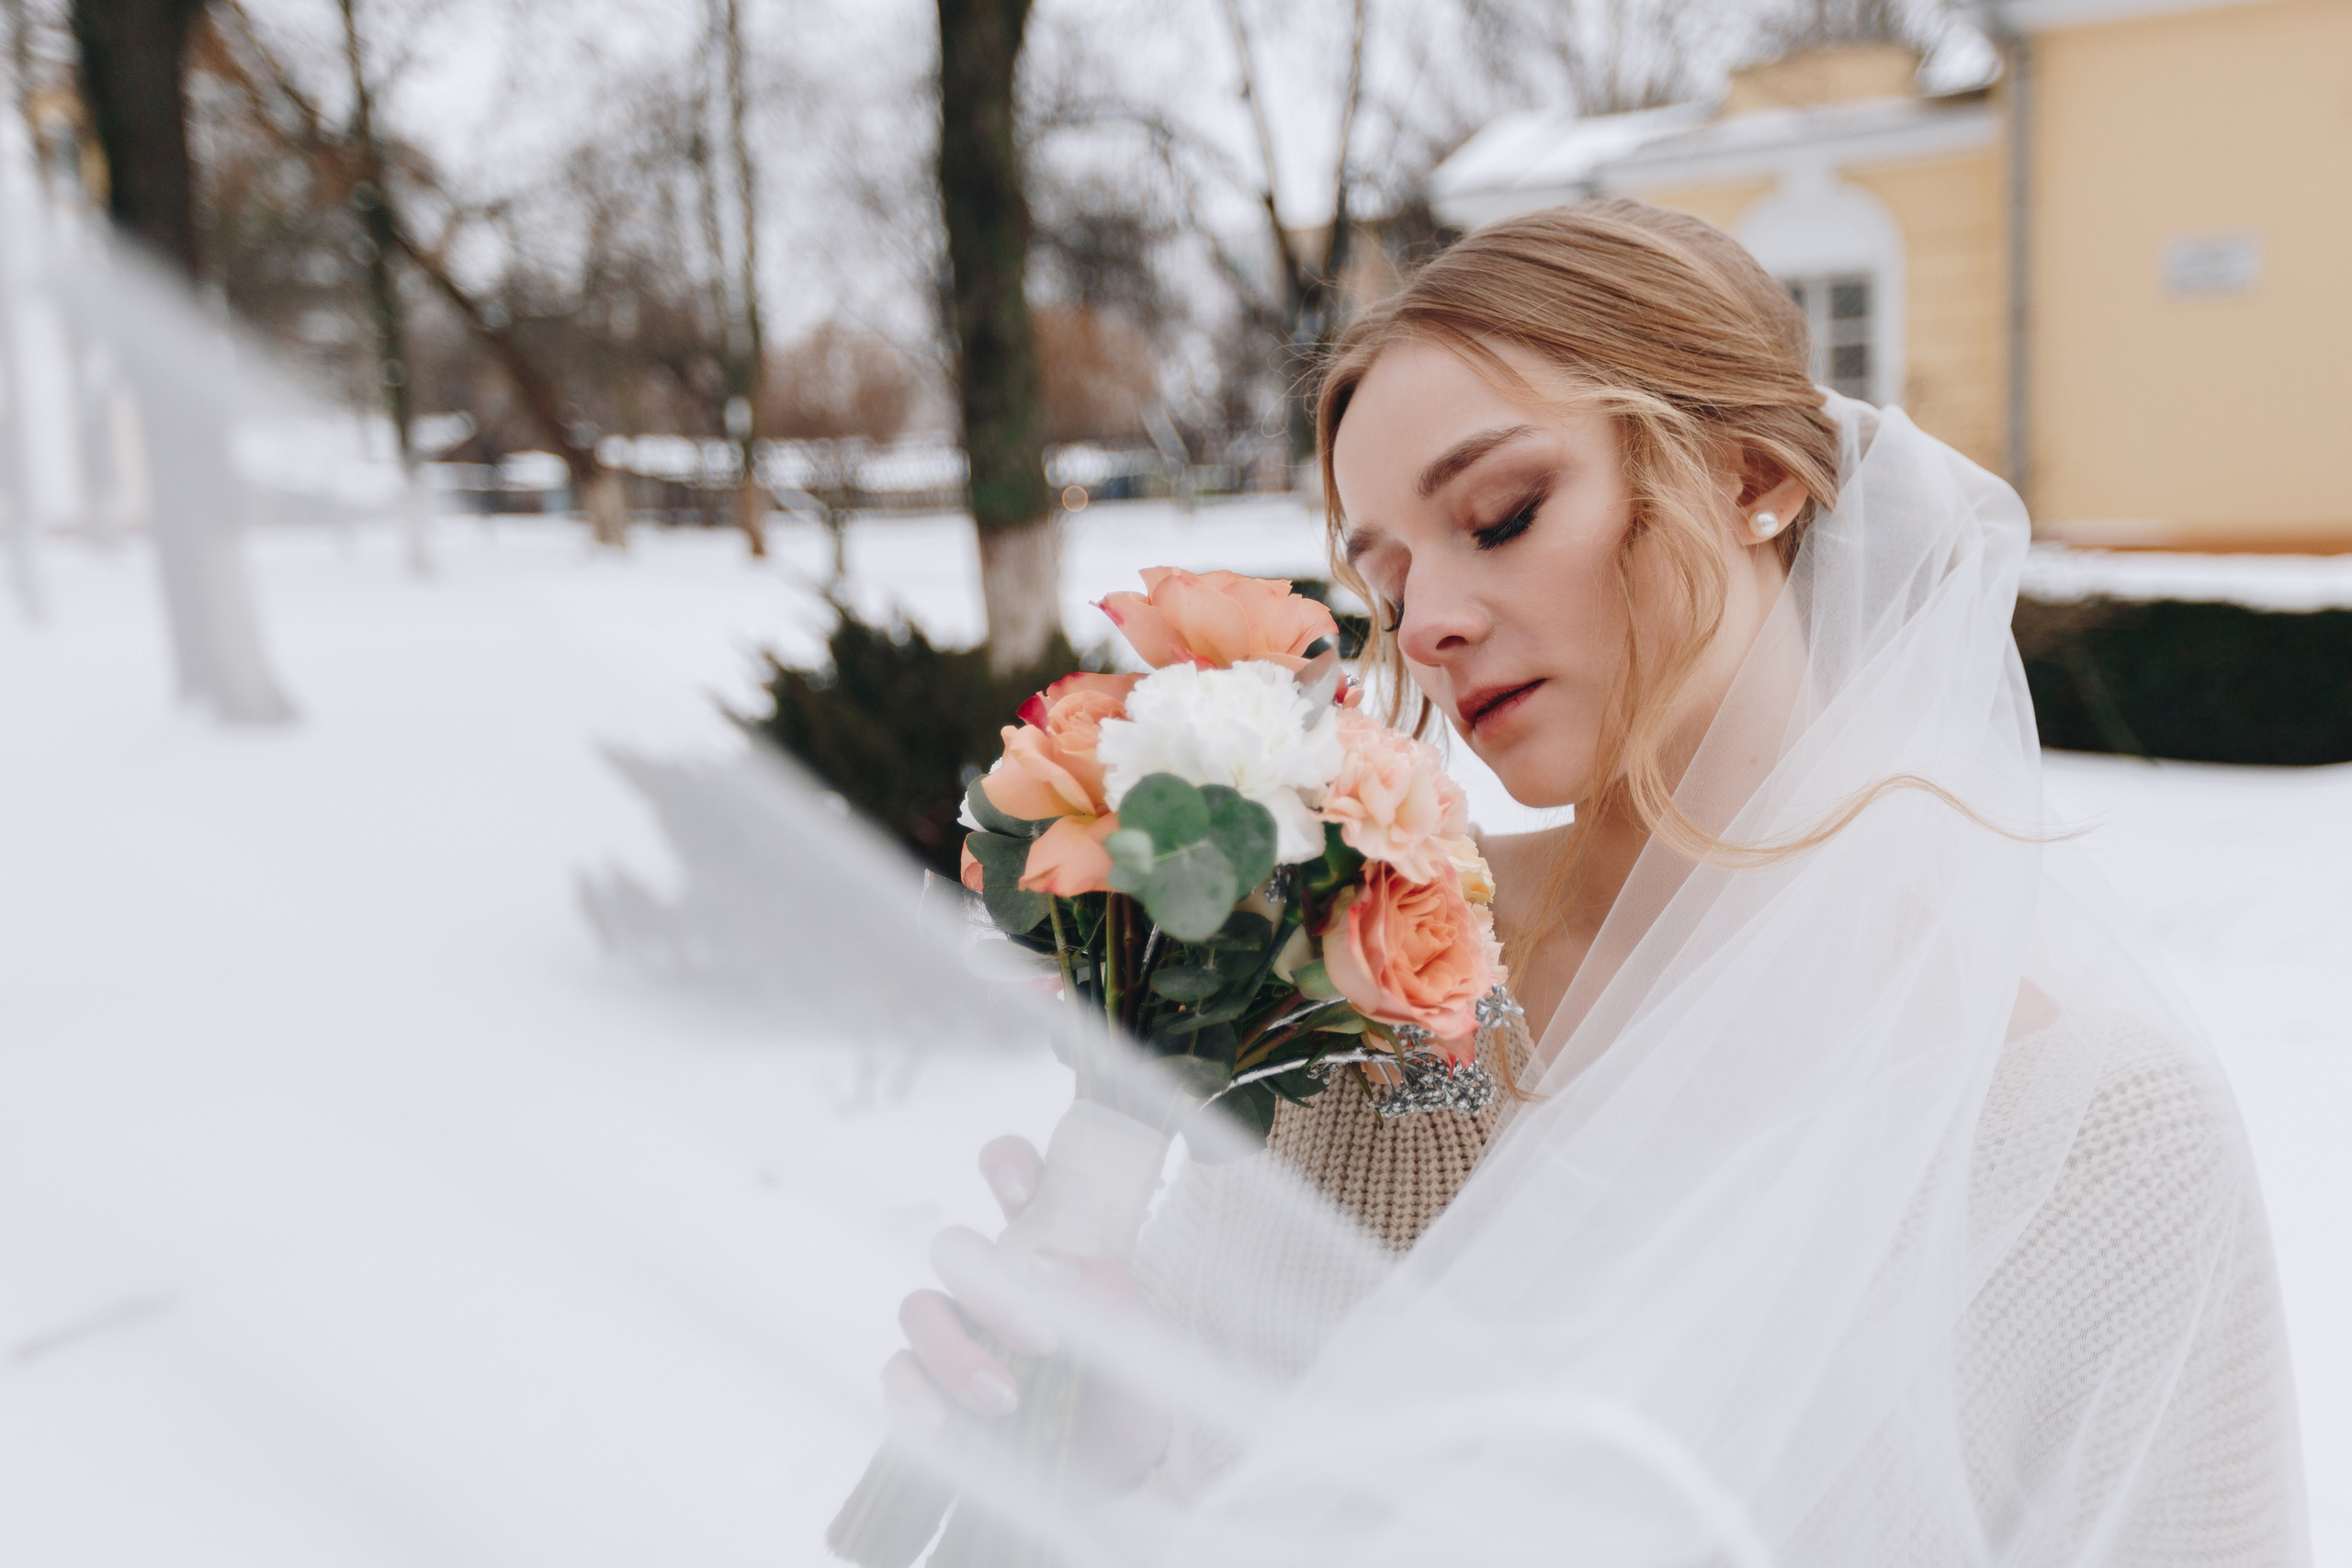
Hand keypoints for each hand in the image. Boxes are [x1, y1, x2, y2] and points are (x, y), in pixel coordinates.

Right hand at [882, 1135, 1170, 1493]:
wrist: (1122, 1486)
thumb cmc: (1135, 1400)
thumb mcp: (1144, 1347)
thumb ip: (1105, 1293)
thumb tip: (1042, 1262)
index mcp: (1050, 1253)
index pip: (1018, 1181)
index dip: (1008, 1165)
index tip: (1020, 1192)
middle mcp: (995, 1286)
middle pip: (954, 1249)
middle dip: (987, 1289)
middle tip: (1041, 1341)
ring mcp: (958, 1336)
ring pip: (919, 1310)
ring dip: (955, 1351)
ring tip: (1005, 1401)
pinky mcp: (932, 1392)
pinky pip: (898, 1374)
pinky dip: (912, 1394)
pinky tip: (944, 1423)